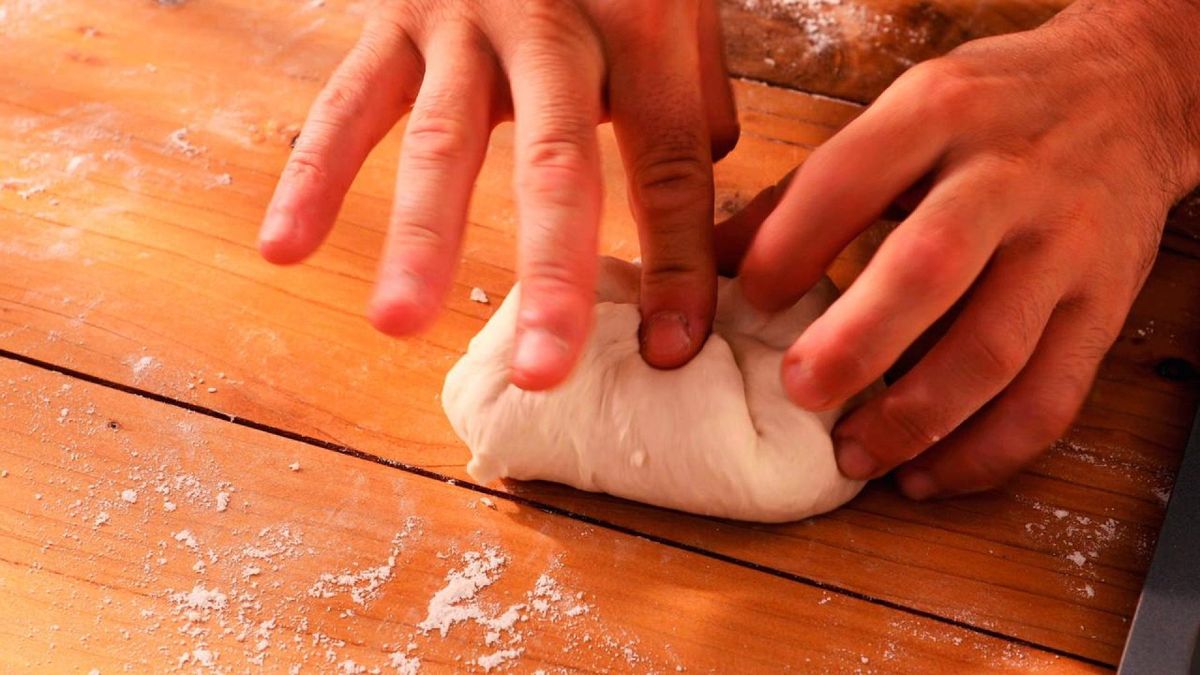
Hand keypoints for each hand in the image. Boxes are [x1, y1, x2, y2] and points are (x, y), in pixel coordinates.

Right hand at [258, 0, 738, 388]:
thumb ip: (688, 95)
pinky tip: (283, 246)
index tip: (674, 350)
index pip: (668, 165)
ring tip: (397, 324)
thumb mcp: (673, 1)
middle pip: (559, 164)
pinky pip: (348, 101)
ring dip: (419, 236)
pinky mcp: (394, 15)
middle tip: (542, 371)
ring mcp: (464, 18)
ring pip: (442, 139)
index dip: (678, 262)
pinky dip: (313, 173)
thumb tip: (697, 191)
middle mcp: (554, 23)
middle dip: (551, 274)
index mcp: (642, 25)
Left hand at [716, 0, 1199, 498]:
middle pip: (927, 267)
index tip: (745, 300)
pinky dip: (985, 453)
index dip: (790, 246)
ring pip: (992, 350)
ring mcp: (1063, 246)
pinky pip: (1049, 399)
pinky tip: (927, 474)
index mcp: (937, 113)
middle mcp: (1005, 177)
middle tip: (799, 391)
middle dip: (856, 342)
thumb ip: (806, 192)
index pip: (849, 179)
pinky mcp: (1105, 307)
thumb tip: (714, 264)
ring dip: (914, 419)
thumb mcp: (900, 114)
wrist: (1128, 95)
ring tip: (853, 454)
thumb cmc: (990, 112)